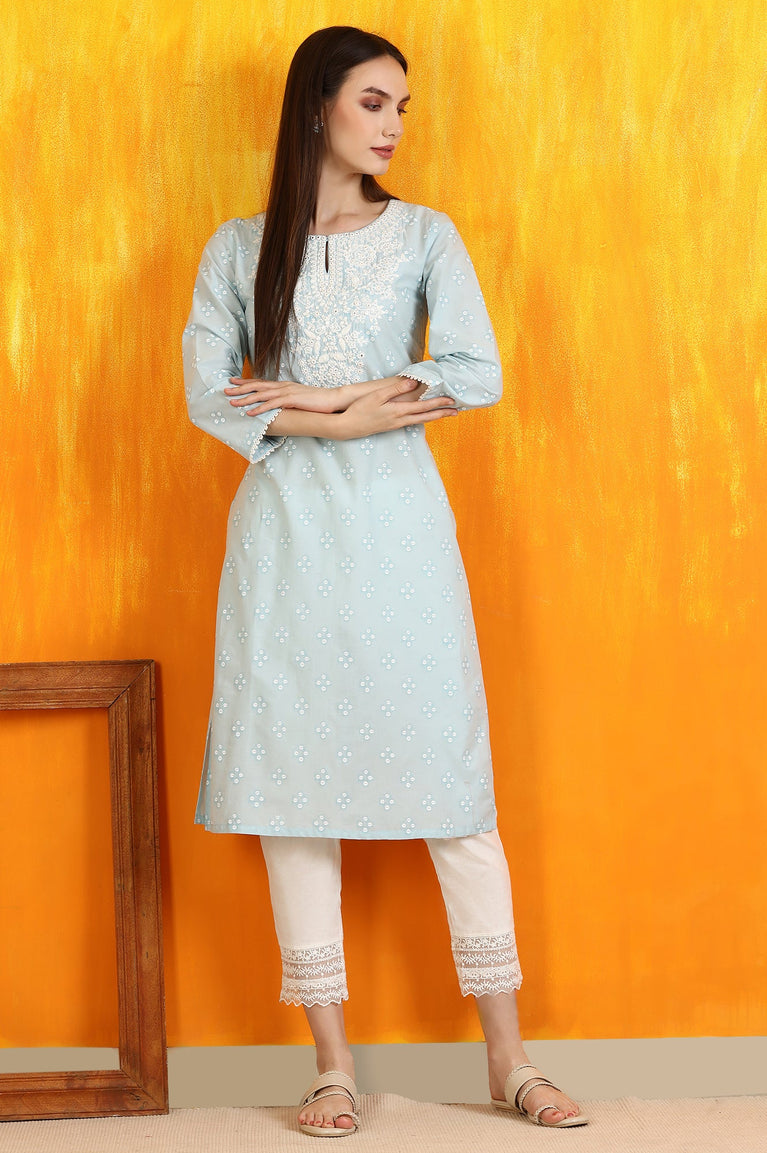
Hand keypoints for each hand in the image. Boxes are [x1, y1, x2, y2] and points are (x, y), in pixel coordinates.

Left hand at [225, 378, 342, 414]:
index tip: (233, 380)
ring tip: (233, 401)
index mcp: (284, 386)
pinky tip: (251, 413)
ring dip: (246, 398)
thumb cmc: (318, 402)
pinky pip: (273, 404)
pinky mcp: (292, 399)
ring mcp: (287, 392)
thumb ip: (288, 400)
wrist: (334, 400)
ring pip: (261, 394)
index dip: (246, 381)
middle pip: (257, 386)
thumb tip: (280, 405)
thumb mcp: (300, 399)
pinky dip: (260, 408)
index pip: (261, 382)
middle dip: (240, 388)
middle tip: (225, 389)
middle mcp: (283, 386)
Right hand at [338, 379, 455, 439]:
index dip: (438, 403)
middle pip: (426, 417)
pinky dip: (422, 418)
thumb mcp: (376, 396)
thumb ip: (395, 389)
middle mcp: (400, 420)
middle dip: (441, 414)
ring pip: (420, 421)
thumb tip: (413, 382)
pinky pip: (412, 422)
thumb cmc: (360, 410)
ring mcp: (396, 425)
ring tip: (444, 414)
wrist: (348, 427)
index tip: (451, 401)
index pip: (423, 407)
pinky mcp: (391, 426)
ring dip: (433, 417)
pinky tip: (423, 417)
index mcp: (398, 412)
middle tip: (456, 412)